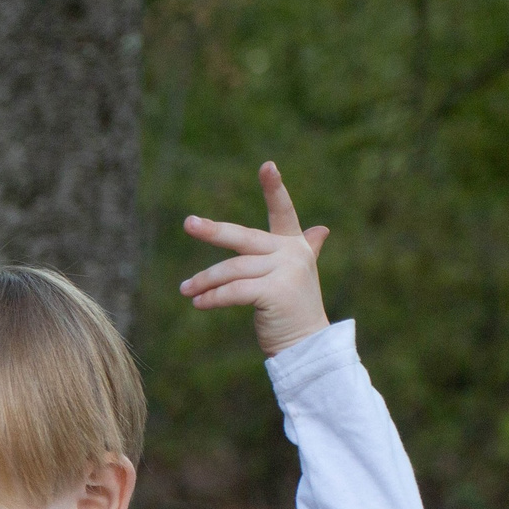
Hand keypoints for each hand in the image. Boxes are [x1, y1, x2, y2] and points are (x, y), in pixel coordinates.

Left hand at [180, 160, 330, 356]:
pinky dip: (213, 297)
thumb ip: (305, 249)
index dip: (274, 189)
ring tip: (186, 290)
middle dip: (214, 231)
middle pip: (243, 238)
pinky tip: (198, 303)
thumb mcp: (298, 275)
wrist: (306, 343)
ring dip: (204, 281)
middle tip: (189, 223)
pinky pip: (233, 291)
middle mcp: (292, 253)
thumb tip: (322, 229)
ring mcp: (286, 271)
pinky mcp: (276, 292)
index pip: (283, 212)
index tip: (267, 165)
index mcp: (295, 245)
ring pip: (233, 270)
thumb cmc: (294, 308)